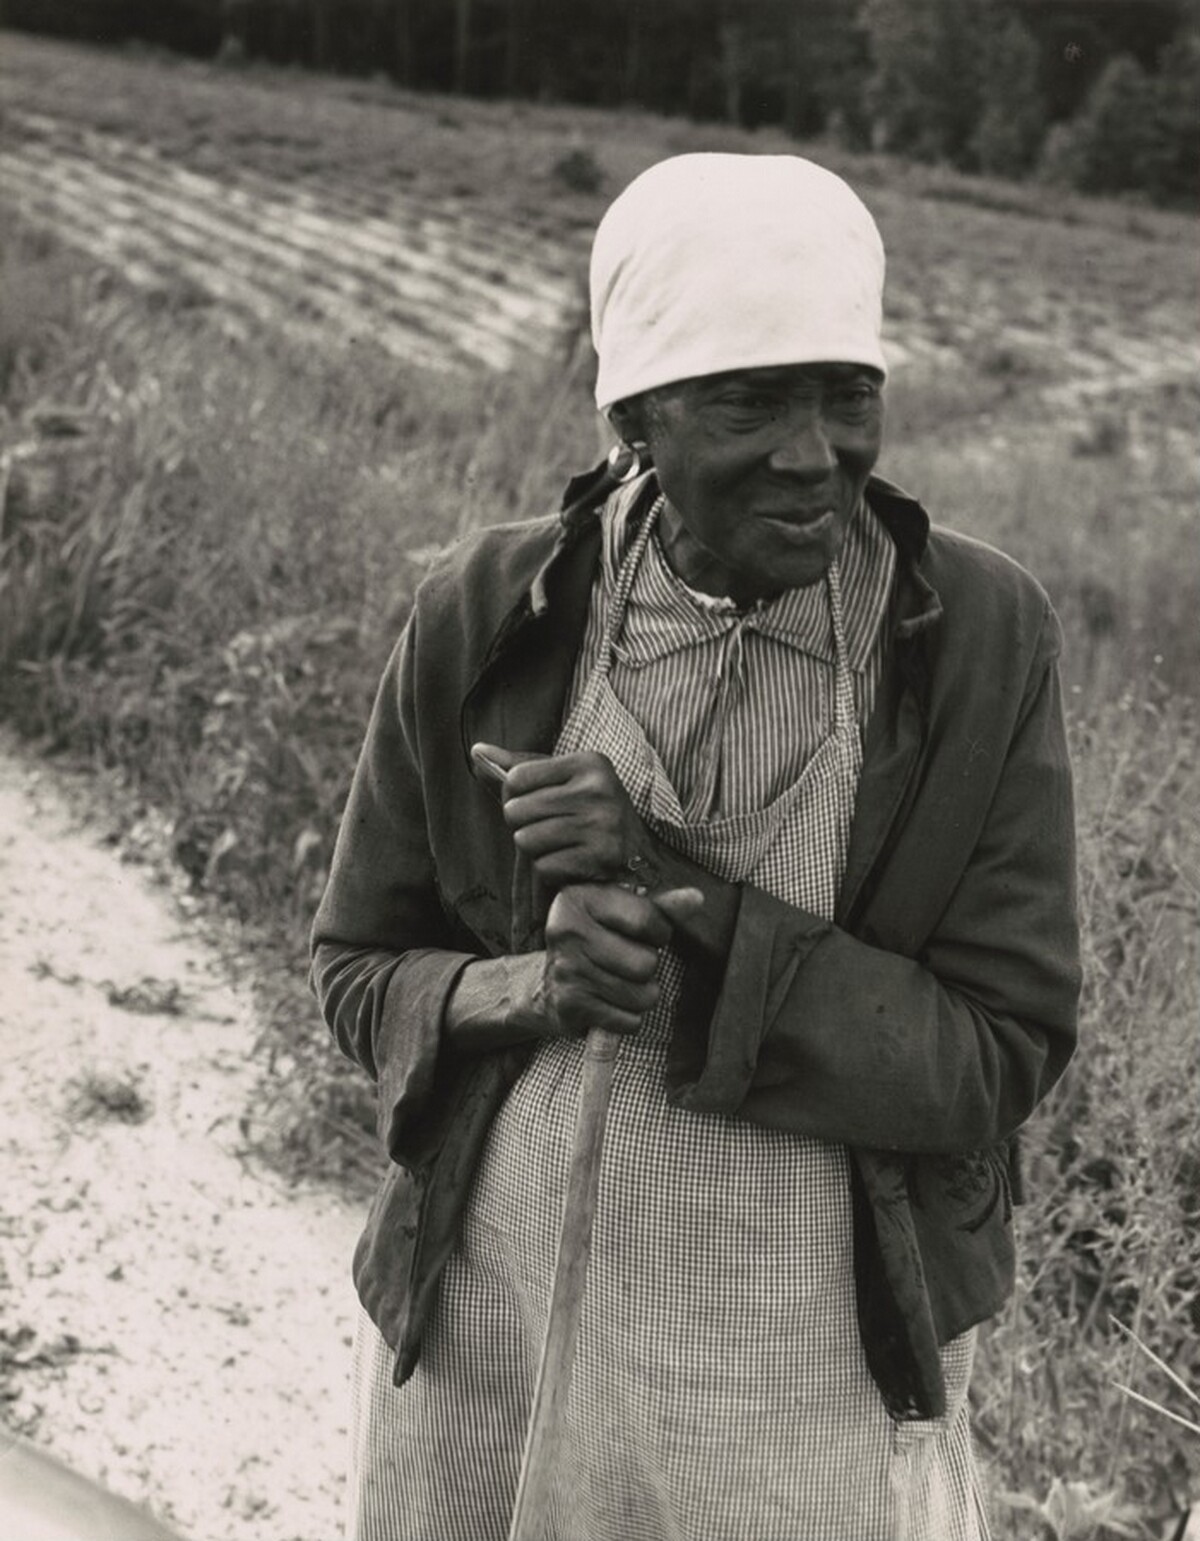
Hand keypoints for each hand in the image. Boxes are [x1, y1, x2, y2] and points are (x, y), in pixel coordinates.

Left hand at [472, 742, 656, 890]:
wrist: (644, 859)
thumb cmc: (594, 815)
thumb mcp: (565, 782)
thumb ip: (521, 767)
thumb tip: (476, 750)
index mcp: (589, 762)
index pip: (516, 777)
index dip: (518, 796)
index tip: (540, 804)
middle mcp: (598, 790)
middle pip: (516, 811)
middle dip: (524, 826)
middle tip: (550, 829)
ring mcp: (601, 825)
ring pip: (525, 841)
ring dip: (537, 850)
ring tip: (560, 846)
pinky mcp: (600, 859)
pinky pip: (543, 867)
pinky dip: (551, 871)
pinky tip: (572, 864)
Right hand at [540, 883, 702, 1037]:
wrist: (546, 985)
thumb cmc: (597, 942)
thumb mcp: (621, 915)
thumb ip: (660, 907)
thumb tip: (696, 898)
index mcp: (580, 898)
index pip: (647, 919)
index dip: (658, 933)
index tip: (645, 936)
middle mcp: (567, 932)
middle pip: (645, 963)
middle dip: (647, 968)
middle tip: (627, 963)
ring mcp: (566, 971)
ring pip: (641, 995)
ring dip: (640, 996)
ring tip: (620, 984)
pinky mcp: (569, 1006)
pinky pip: (629, 1021)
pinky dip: (627, 1018)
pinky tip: (609, 1004)